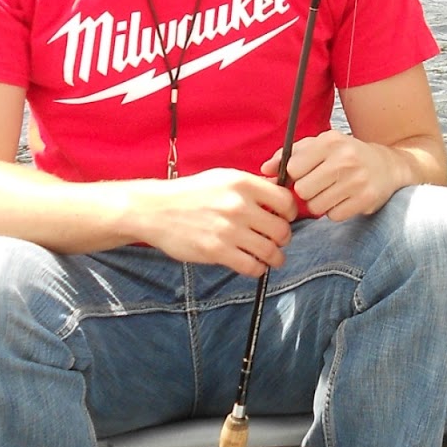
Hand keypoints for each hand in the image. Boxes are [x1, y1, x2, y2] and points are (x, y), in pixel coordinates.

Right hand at [137, 168, 296, 277]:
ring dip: (276, 257)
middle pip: (281, 229)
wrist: (155, 210)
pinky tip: (254, 265)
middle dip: (283, 238)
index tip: (285, 218)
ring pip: (270, 250)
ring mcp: (228, 230)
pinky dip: (258, 269)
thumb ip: (252, 185)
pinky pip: (251, 266)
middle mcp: (239, 205)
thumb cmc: (191, 193)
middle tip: (278, 240)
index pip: (285, 201)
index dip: (290, 213)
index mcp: (243, 183)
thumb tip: (280, 190)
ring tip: (273, 257)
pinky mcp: (217, 251)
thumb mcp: (223, 178)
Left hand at [264, 130, 400, 222]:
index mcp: (330, 142)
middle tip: (319, 186)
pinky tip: (345, 199)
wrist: (388, 166)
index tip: (304, 174)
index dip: (295, 175)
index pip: (294, 167)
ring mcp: (357, 180)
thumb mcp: (320, 146)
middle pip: (302, 190)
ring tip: (333, 192)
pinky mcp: (366, 199)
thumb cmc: (346, 156)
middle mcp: (345, 159)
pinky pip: (334, 215)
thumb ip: (290, 155)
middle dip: (306, 192)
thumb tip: (265, 170)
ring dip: (320, 203)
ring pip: (316, 206)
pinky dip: (335, 211)